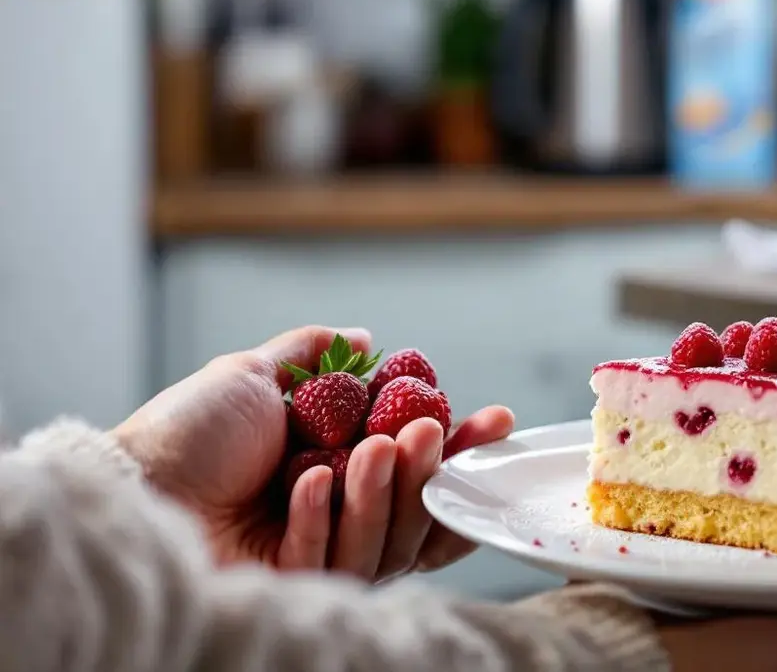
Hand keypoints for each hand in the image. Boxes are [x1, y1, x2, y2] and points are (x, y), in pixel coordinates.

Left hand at [113, 325, 513, 579]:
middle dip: (429, 470)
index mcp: (338, 467)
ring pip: (386, 539)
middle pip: (415, 509)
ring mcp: (320, 555)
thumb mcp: (252, 375)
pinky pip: (333, 561)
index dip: (459, 449)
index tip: (496, 421)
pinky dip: (321, 520)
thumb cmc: (187, 432)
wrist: (134, 486)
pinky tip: (305, 485)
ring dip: (382, 491)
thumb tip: (364, 335)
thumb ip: (313, 355)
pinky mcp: (296, 587)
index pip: (416, 466)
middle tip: (429, 431)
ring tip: (365, 449)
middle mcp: (337, 514)